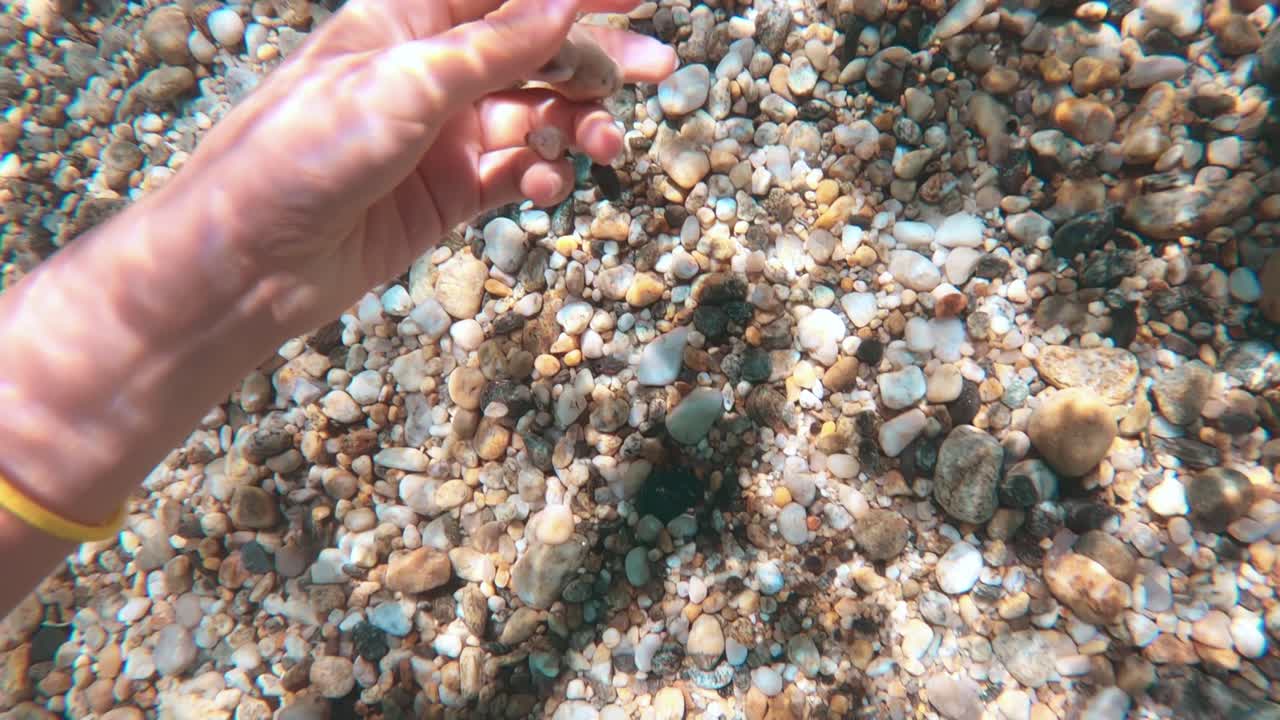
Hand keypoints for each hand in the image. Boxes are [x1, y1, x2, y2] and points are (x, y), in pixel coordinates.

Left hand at [180, 0, 675, 336]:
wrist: (250, 266)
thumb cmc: (303, 153)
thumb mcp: (406, 86)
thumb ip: (495, 46)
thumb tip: (567, 1)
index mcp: (407, 20)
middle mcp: (430, 72)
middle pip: (533, 51)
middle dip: (593, 60)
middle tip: (659, 71)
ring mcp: (441, 135)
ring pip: (534, 116)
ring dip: (574, 125)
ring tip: (605, 147)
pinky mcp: (448, 195)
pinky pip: (515, 174)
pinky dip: (539, 177)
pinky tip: (543, 187)